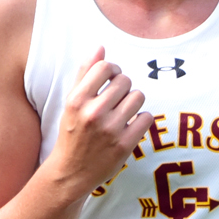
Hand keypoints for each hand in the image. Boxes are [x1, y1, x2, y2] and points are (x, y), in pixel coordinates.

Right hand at [49, 46, 149, 192]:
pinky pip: (147, 118)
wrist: (71, 171)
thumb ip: (84, 74)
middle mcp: (92, 113)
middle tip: (117, 99)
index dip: (113, 69)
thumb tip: (100, 47)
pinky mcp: (124, 145)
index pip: (104, 68)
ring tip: (123, 111)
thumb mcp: (72, 102)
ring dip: (134, 102)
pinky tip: (130, 125)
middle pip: (125, 81)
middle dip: (124, 87)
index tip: (112, 78)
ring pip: (138, 97)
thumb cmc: (73, 131)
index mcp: (76, 100)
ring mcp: (109, 130)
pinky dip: (141, 120)